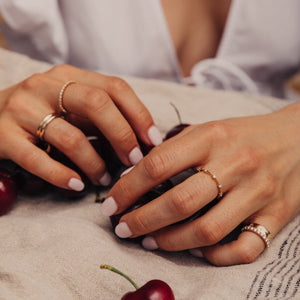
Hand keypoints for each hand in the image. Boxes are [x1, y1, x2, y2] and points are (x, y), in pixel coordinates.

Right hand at [0, 64, 161, 189]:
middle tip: (134, 161)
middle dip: (123, 136)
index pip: (115, 87)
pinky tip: (77, 185)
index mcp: (68, 75)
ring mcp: (22, 109)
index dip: (140, 114)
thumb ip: (100, 115)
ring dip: (95, 164)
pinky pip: (38, 160)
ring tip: (104, 179)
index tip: (153, 140)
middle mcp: (45, 85)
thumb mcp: (70, 105)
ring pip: (71, 137)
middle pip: (97, 104)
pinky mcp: (2, 136)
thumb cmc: (40, 114)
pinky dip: (62, 176)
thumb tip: (140, 138)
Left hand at [103, 101, 299, 265]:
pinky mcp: (277, 215)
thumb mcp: (208, 129)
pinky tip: (195, 251)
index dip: (127, 188)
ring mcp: (259, 193)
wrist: (297, 138)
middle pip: (179, 202)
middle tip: (122, 228)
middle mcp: (236, 164)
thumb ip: (174, 149)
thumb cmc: (244, 134)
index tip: (111, 203)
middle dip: (142, 221)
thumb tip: (135, 175)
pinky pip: (245, 249)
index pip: (157, 164)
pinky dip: (216, 257)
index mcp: (212, 138)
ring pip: (207, 231)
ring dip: (170, 242)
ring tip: (149, 241)